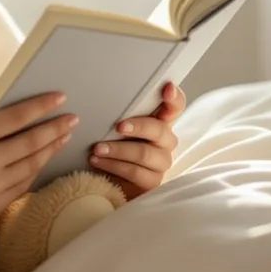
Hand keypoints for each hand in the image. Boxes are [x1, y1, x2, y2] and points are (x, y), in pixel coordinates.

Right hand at [0, 91, 76, 239]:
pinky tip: (41, 159)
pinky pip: (23, 185)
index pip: (16, 117)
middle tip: (72, 118)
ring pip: (32, 165)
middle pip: (31, 141)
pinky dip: (35, 170)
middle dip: (56, 127)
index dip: (42, 106)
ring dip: (50, 149)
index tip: (60, 97)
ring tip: (62, 137)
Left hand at [90, 82, 184, 200]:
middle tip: (119, 126)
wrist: (104, 178)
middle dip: (138, 126)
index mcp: (159, 121)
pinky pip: (135, 173)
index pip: (175, 106)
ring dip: (118, 150)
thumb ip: (117, 113)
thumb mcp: (112, 127)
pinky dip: (114, 166)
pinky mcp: (152, 182)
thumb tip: (95, 103)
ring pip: (145, 153)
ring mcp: (160, 162)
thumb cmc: (110, 145)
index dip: (175, 97)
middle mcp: (165, 141)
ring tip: (97, 148)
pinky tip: (98, 161)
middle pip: (159, 130)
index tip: (167, 88)